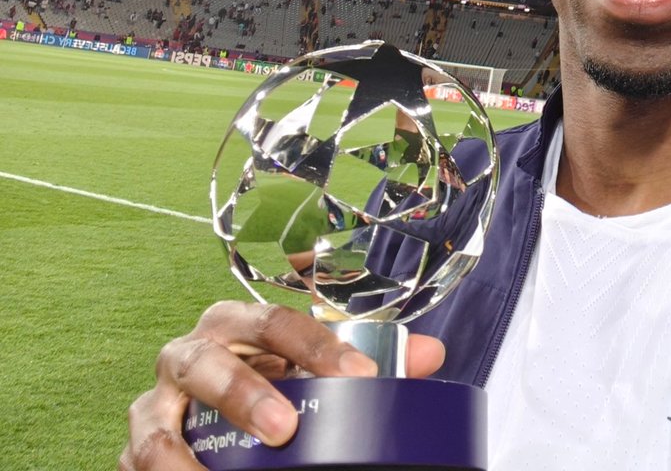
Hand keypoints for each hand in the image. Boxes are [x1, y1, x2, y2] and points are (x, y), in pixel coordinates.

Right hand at [119, 302, 445, 469]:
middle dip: (243, 391)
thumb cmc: (268, 388)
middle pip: (207, 358)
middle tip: (285, 428)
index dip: (318, 345)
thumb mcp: (311, 374)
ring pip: (155, 417)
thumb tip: (430, 354)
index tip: (360, 378)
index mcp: (238, 327)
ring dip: (187, 451)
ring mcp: (153, 405)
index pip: (275, 321)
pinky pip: (138, 463)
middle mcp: (190, 354)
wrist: (207, 427)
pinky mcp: (134, 450)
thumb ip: (365, 366)